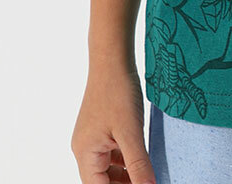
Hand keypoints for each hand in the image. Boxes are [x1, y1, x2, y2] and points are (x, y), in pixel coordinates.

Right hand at [71, 60, 155, 182]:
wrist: (113, 59)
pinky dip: (126, 159)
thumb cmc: (118, 92)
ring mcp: (93, 138)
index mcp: (85, 154)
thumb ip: (138, 164)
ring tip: (145, 174)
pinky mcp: (102, 128)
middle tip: (146, 182)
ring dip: (126, 174)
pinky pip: (112, 153)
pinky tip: (141, 158)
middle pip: (102, 180)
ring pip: (108, 168)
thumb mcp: (131, 132)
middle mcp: (85, 149)